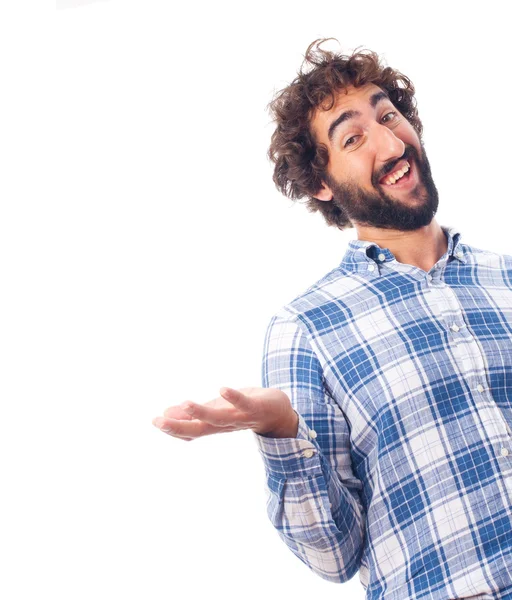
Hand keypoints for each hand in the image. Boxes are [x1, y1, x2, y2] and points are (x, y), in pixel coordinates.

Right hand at [152, 386, 297, 440]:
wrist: (280, 414)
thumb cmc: (245, 410)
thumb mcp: (218, 410)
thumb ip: (197, 414)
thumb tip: (168, 413)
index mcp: (215, 426)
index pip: (192, 431)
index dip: (174, 428)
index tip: (155, 421)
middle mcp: (226, 425)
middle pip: (200, 429)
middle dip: (179, 427)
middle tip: (159, 421)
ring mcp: (241, 417)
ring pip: (219, 418)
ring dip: (201, 412)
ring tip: (185, 403)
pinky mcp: (256, 407)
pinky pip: (244, 403)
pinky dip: (233, 397)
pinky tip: (222, 389)